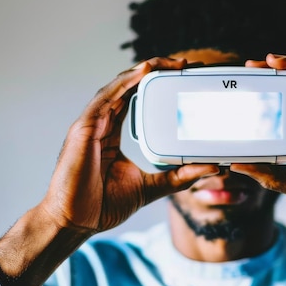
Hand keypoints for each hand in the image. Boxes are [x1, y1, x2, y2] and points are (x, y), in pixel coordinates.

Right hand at [40, 57, 218, 233]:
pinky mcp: (84, 129)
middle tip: (185, 65)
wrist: (75, 222)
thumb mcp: (151, 187)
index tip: (183, 78)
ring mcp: (91, 124)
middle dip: (156, 72)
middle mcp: (101, 124)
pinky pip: (106, 97)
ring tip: (170, 63)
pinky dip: (126, 82)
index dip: (157, 86)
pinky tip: (144, 71)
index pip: (137, 101)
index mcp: (113, 135)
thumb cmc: (102, 206)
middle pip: (130, 88)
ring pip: (120, 86)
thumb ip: (178, 177)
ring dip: (145, 71)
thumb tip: (210, 169)